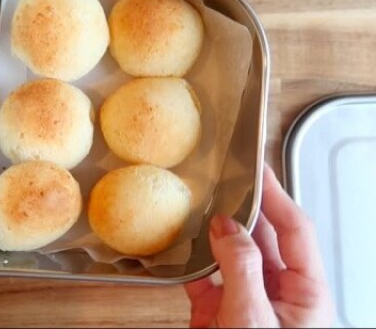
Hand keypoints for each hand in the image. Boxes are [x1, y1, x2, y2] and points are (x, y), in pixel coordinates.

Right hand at [184, 165, 334, 327]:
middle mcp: (276, 294)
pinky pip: (202, 276)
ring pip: (230, 253)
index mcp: (304, 294)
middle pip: (262, 236)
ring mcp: (245, 301)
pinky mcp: (216, 312)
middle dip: (242, 209)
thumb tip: (225, 226)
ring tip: (200, 208)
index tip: (259, 171)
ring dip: (214, 234)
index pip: (294, 230)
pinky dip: (190, 261)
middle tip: (226, 182)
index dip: (277, 196)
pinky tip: (182, 246)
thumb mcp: (253, 318)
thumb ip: (240, 269)